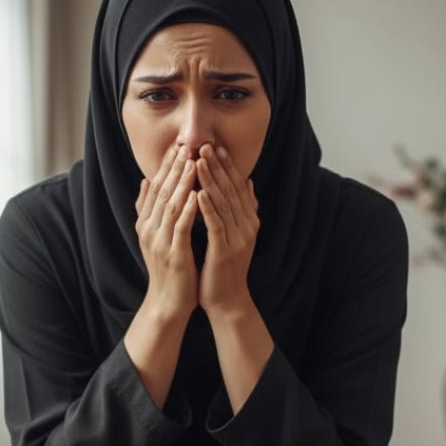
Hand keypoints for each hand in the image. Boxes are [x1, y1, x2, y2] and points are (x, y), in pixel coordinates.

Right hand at [135, 143, 198, 321]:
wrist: (168, 303)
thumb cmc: (169, 269)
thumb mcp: (156, 236)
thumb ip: (150, 210)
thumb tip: (145, 183)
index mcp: (146, 223)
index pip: (156, 187)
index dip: (166, 166)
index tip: (178, 145)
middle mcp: (149, 230)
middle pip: (162, 192)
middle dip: (175, 168)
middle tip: (187, 145)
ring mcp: (160, 242)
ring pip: (171, 206)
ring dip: (183, 183)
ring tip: (194, 162)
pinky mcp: (173, 254)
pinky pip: (181, 227)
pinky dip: (189, 209)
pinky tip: (198, 194)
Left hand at [195, 143, 259, 316]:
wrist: (227, 301)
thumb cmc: (224, 269)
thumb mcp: (234, 235)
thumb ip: (241, 210)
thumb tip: (248, 182)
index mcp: (248, 221)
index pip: (237, 187)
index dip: (226, 166)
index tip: (214, 146)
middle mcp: (246, 227)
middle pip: (231, 190)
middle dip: (217, 166)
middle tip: (205, 144)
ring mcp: (237, 239)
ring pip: (223, 203)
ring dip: (210, 180)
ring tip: (198, 160)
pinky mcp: (225, 251)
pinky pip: (216, 224)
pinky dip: (207, 207)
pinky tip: (198, 193)